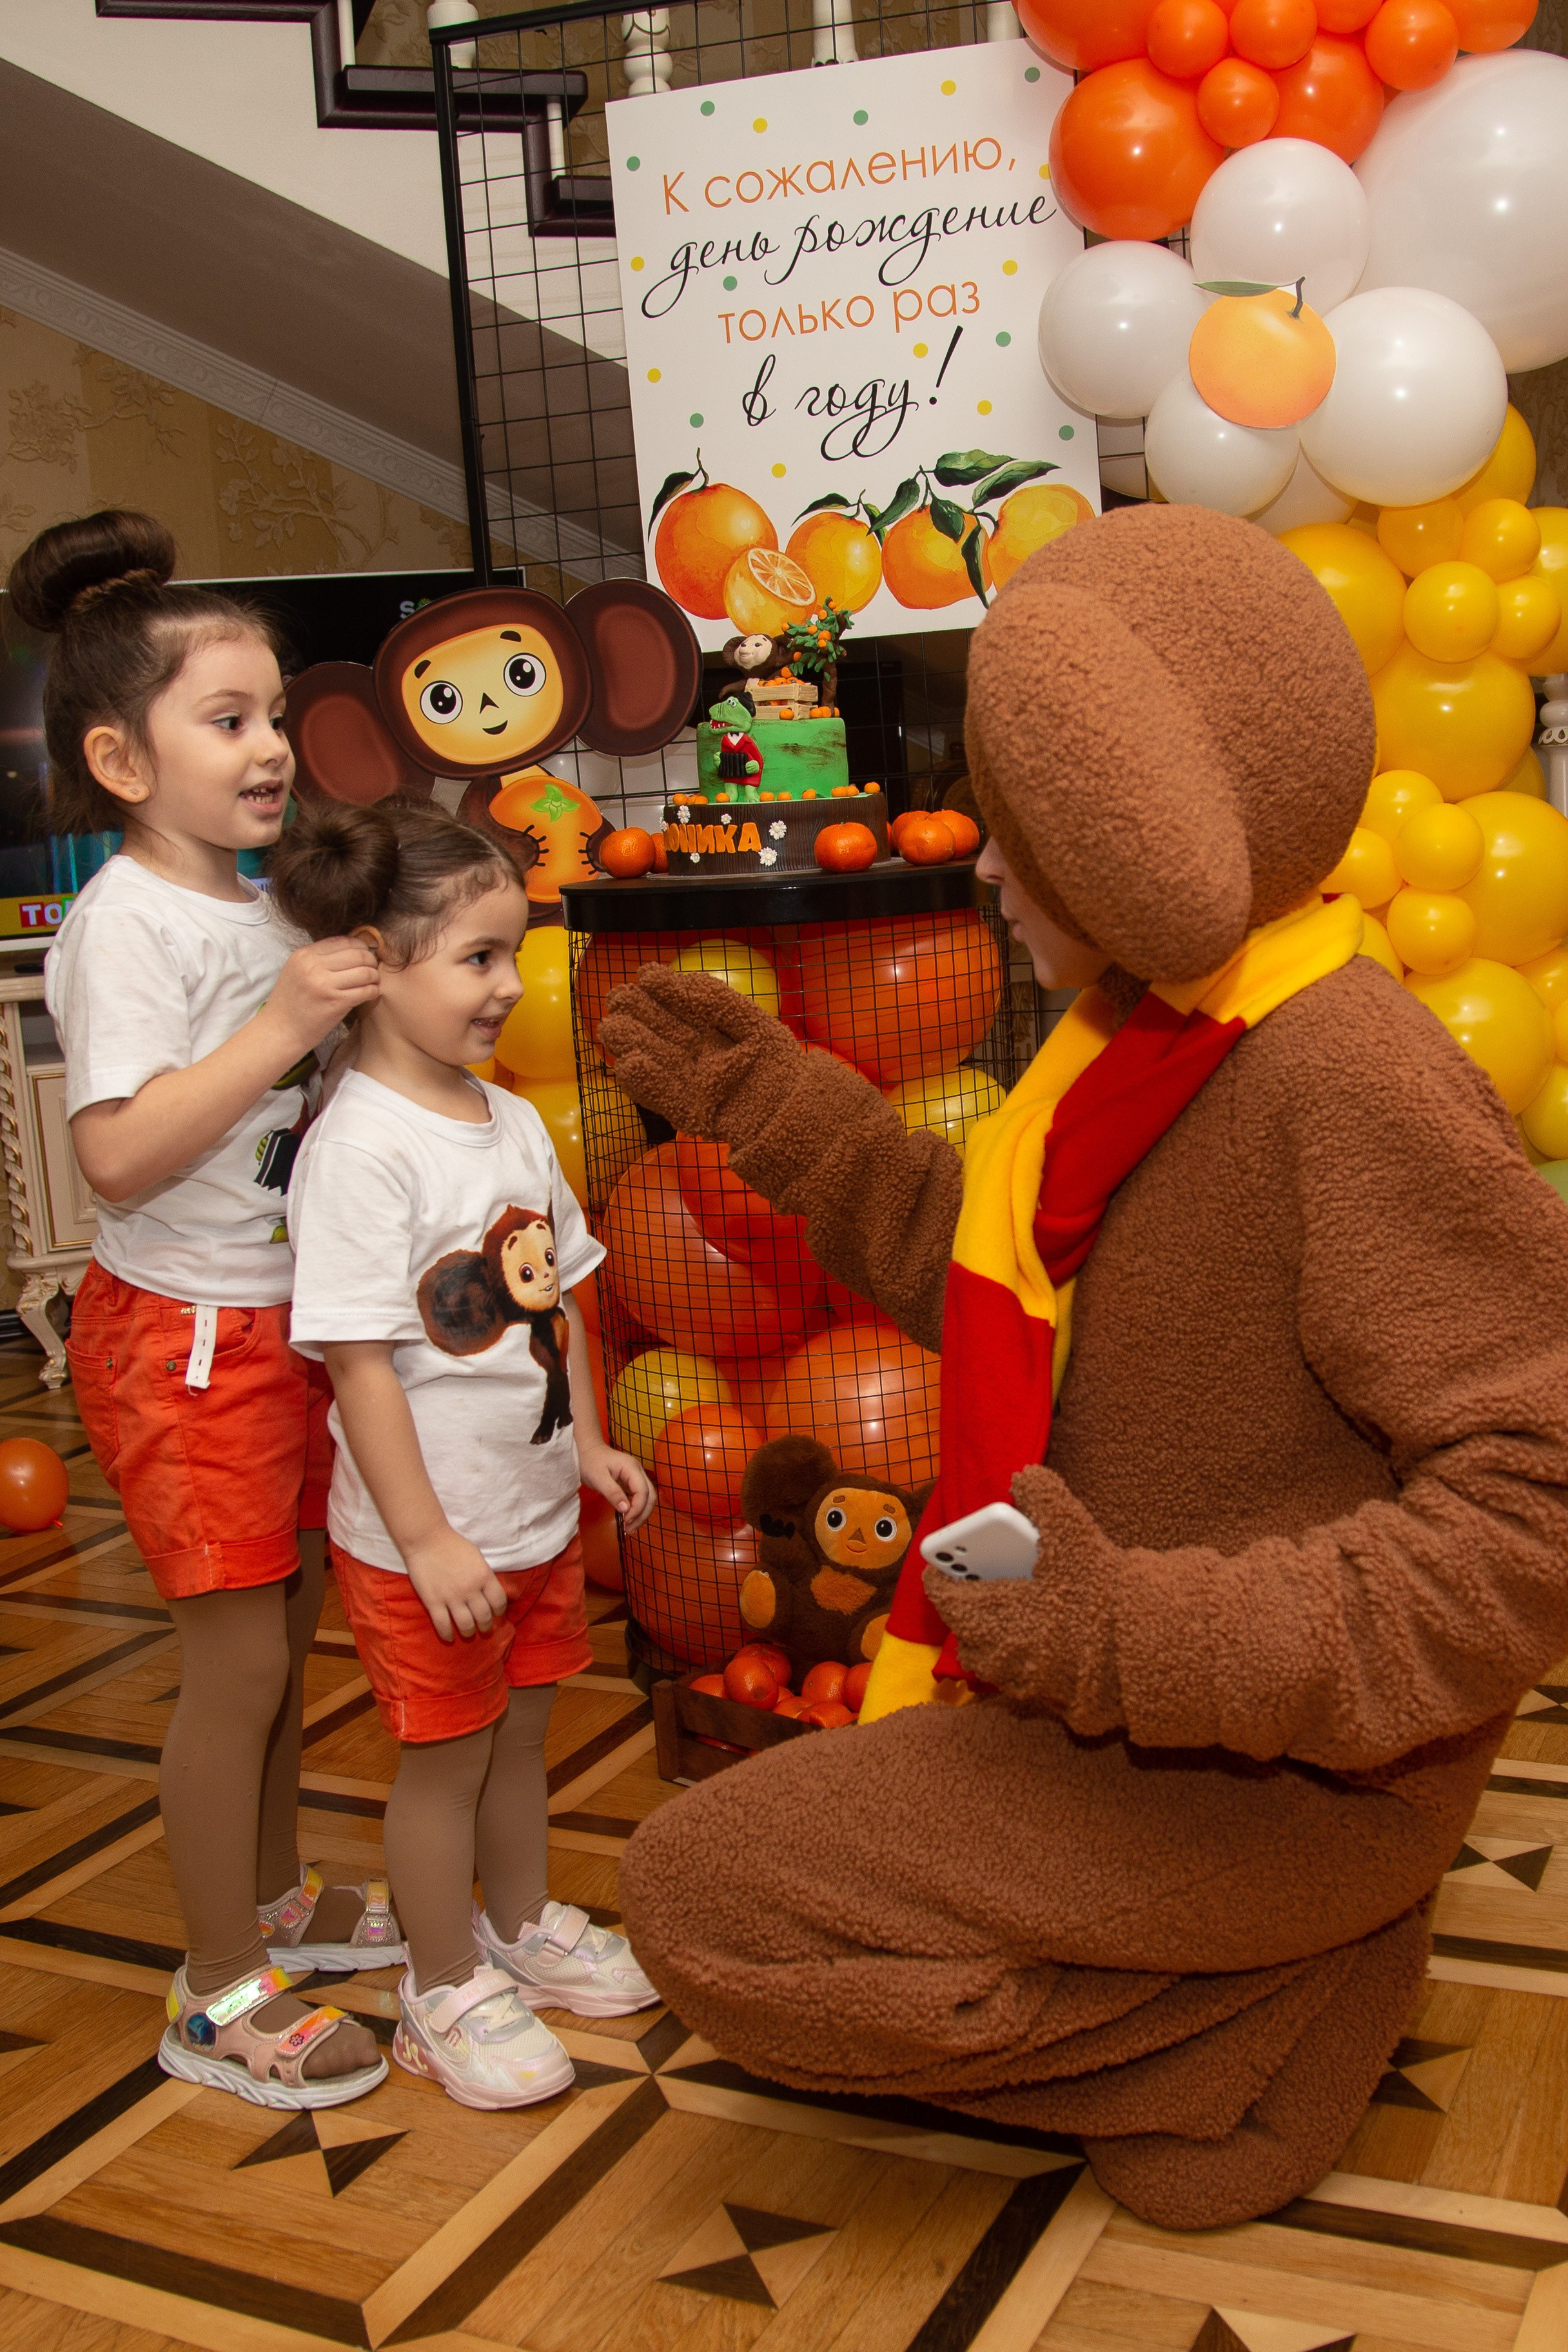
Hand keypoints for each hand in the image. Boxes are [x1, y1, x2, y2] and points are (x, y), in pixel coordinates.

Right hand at [263, 937, 379, 1061]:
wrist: (280, 1031)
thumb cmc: (291, 1002)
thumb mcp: (297, 970)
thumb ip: (319, 957)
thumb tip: (352, 948)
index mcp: (305, 954)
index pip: (343, 941)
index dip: (360, 947)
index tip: (365, 956)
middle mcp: (313, 966)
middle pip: (358, 954)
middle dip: (371, 961)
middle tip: (372, 970)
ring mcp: (324, 984)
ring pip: (365, 972)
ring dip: (374, 977)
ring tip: (372, 982)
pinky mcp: (335, 1003)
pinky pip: (366, 991)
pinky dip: (373, 991)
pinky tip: (370, 994)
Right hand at [403, 1526, 509, 1642]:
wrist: (426, 1540)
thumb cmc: (453, 1545)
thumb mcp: (477, 1557)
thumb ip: (484, 1575)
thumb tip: (489, 1593)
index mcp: (484, 1576)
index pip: (499, 1601)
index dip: (499, 1611)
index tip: (496, 1614)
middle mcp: (470, 1589)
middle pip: (484, 1617)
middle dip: (486, 1625)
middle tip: (484, 1628)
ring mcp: (451, 1597)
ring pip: (466, 1625)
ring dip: (468, 1632)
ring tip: (468, 1632)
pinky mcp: (433, 1602)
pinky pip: (443, 1625)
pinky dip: (447, 1635)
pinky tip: (449, 1637)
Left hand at [579, 1442, 655, 1533]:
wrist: (586, 1450)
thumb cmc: (589, 1461)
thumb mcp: (598, 1478)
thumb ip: (612, 1493)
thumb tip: (626, 1510)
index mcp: (632, 1468)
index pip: (643, 1492)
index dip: (637, 1509)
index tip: (626, 1521)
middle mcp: (638, 1472)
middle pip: (650, 1496)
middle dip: (642, 1514)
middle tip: (630, 1529)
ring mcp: (636, 1477)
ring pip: (647, 1498)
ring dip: (641, 1514)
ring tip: (630, 1528)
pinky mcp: (630, 1482)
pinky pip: (639, 1497)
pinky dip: (637, 1509)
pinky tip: (629, 1518)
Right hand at [598, 966, 800, 1140]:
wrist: (794, 1106)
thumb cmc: (776, 1060)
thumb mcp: (747, 1020)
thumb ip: (712, 999)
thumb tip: (665, 978)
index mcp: (705, 1028)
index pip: (673, 1008)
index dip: (654, 993)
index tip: (640, 976)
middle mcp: (691, 1054)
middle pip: (657, 1031)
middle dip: (635, 1015)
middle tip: (617, 1000)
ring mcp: (686, 1082)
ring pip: (653, 1059)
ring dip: (631, 1044)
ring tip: (612, 1028)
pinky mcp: (686, 1111)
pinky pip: (661, 1096)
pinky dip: (645, 1083)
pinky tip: (629, 1064)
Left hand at [925, 1467, 1120, 1730]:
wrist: (1144, 1656)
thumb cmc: (1099, 1594)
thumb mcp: (1072, 1533)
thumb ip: (1044, 1497)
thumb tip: (1025, 1478)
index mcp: (986, 1614)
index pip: (943, 1594)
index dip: (942, 1571)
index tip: (944, 1559)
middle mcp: (994, 1654)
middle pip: (966, 1626)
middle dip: (972, 1601)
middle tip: (985, 1579)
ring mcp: (1018, 1681)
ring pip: (991, 1653)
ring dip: (996, 1630)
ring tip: (1016, 1604)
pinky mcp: (1045, 1700)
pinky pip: (1020, 1674)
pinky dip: (1024, 1653)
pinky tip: (1049, 1634)